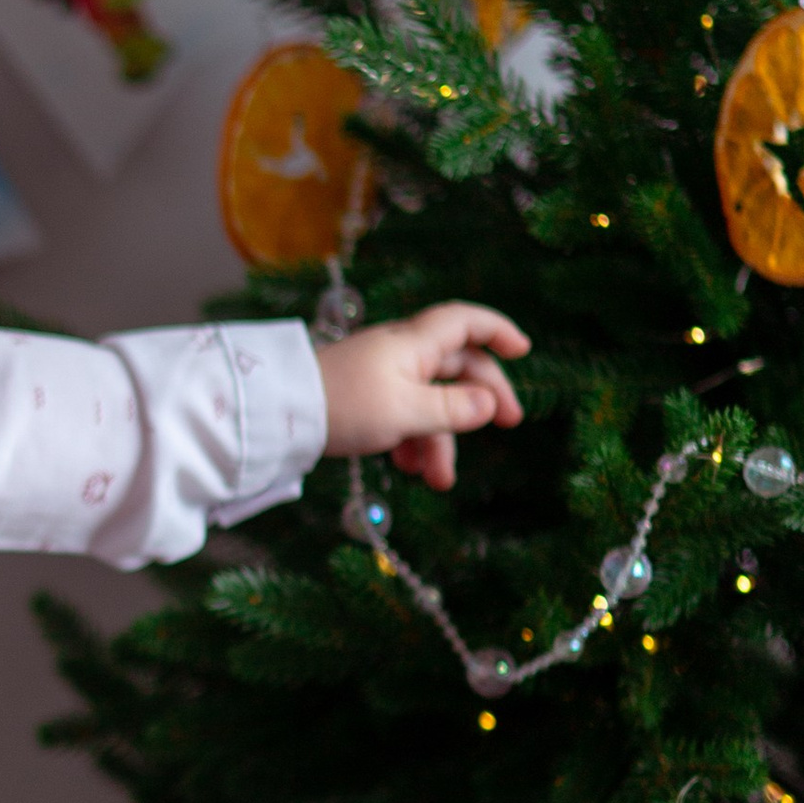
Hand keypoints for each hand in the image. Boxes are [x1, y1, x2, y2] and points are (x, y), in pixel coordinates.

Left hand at [317, 301, 527, 490]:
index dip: (497, 330)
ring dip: (441, 438)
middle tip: (508, 424)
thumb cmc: (345, 405)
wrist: (279, 415)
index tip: (524, 349)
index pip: (465, 322)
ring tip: (439, 480)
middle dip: (481, 398)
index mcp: (414, 343)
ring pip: (430, 401)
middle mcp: (402, 353)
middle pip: (456, 366)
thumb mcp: (406, 412)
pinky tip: (410, 468)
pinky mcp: (366, 398)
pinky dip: (413, 439)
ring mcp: (383, 376)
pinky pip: (404, 414)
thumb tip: (490, 404)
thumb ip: (453, 409)